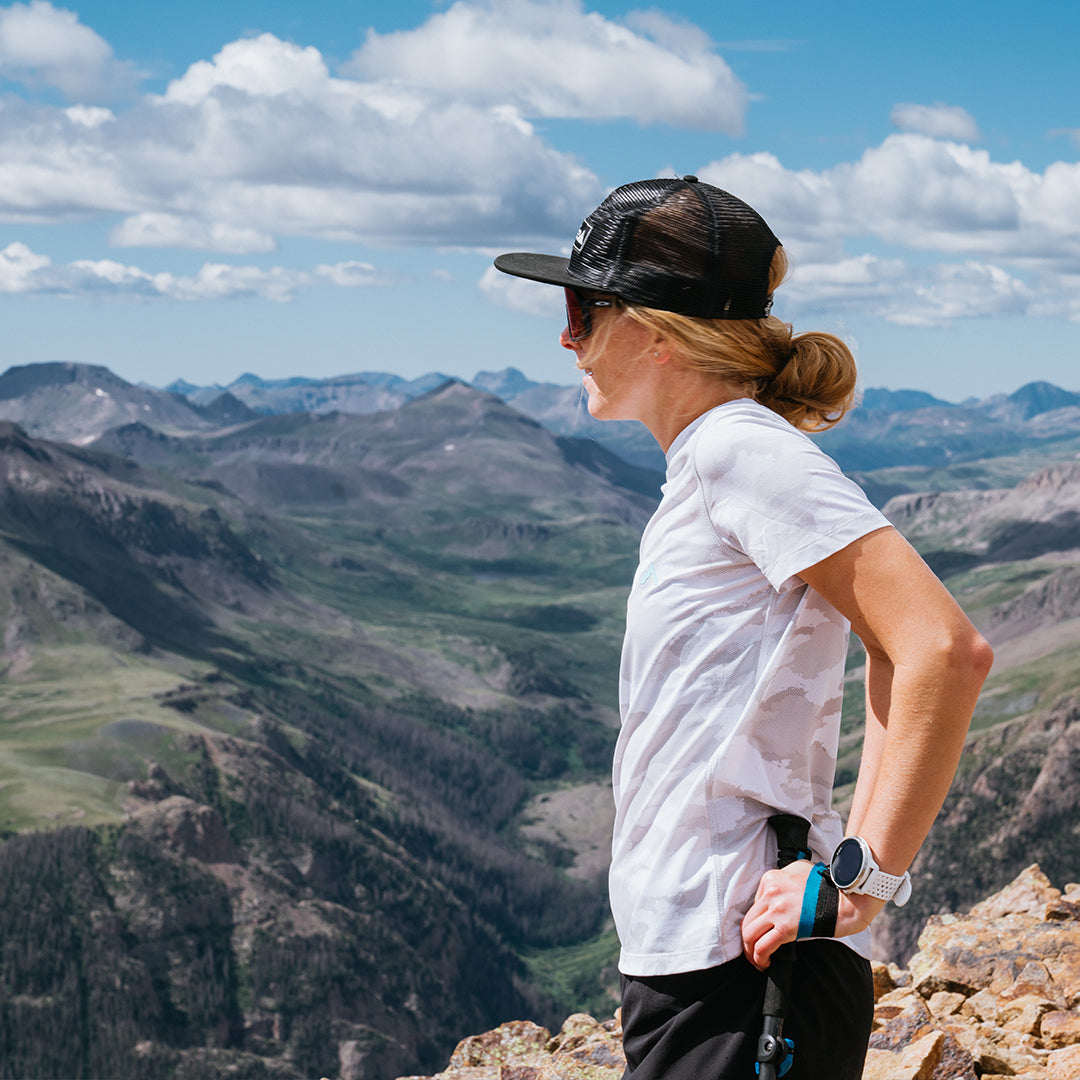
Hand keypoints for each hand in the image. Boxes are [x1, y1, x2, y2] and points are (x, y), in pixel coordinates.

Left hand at [740, 861, 884, 970]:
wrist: (847, 898)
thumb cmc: (829, 885)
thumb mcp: (800, 870)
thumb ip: (785, 878)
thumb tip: (780, 892)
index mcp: (771, 879)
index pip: (754, 905)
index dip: (757, 923)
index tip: (761, 934)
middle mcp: (770, 892)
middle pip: (747, 920)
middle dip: (747, 940)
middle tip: (753, 952)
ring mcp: (777, 909)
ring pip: (749, 934)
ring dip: (751, 951)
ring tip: (758, 961)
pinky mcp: (786, 927)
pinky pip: (763, 946)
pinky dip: (760, 958)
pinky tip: (766, 964)